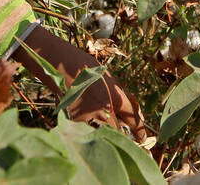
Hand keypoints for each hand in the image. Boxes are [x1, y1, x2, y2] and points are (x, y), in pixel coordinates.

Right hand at [12, 27, 147, 139]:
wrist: (57, 63)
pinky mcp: (74, 121)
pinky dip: (85, 124)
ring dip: (104, 130)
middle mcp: (104, 110)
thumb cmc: (82, 64)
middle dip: (122, 133)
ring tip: (101, 125)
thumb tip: (124, 107)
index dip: (139, 129)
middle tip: (125, 136)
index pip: (132, 118)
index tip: (142, 136)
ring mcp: (89, 117)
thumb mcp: (105, 75)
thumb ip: (116, 92)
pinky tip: (81, 113)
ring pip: (102, 131)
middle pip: (118, 130)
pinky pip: (85, 127)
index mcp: (115, 97)